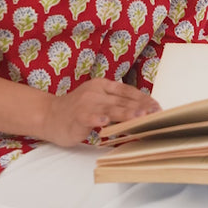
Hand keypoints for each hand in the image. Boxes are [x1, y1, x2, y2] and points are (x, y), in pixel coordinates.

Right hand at [42, 78, 160, 146]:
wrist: (49, 115)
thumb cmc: (77, 110)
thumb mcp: (97, 99)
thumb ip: (115, 102)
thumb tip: (142, 108)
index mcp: (102, 85)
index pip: (127, 91)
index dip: (143, 98)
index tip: (157, 106)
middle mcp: (95, 92)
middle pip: (122, 99)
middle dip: (140, 107)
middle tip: (156, 113)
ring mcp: (85, 104)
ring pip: (110, 108)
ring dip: (126, 112)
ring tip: (140, 116)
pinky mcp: (76, 116)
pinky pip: (88, 117)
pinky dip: (97, 119)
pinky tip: (104, 122)